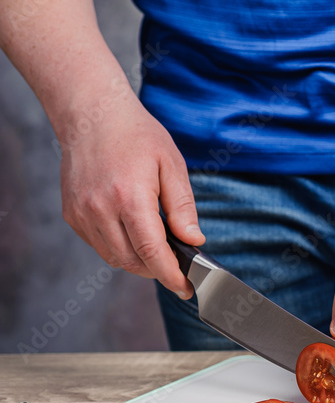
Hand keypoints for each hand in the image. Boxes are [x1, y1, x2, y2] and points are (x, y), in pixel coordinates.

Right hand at [58, 92, 203, 297]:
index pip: (151, 251)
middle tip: (177, 268)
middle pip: (132, 260)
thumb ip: (183, 207)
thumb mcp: (172, 165)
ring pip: (113, 257)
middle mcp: (100, 208)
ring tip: (158, 250)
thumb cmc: (136, 135)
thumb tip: (194, 240)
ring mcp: (81, 212)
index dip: (170, 275)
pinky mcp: (71, 214)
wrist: (92, 115)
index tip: (186, 288)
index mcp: (129, 197)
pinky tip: (132, 233)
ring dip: (138, 260)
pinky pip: (98, 244)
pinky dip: (118, 247)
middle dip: (157, 270)